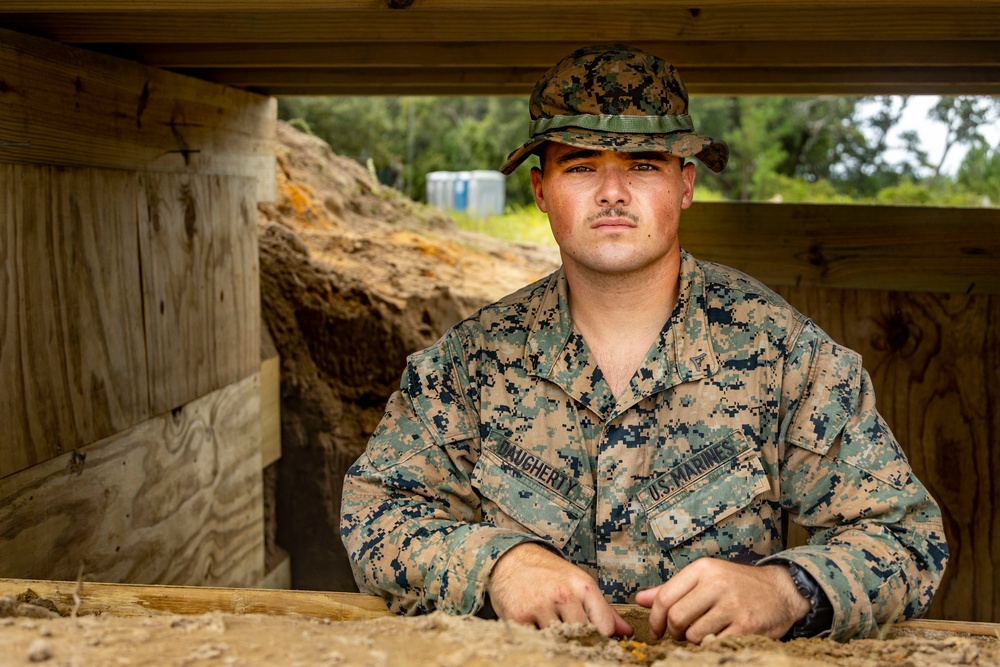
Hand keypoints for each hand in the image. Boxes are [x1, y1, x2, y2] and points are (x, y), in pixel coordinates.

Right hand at [487, 542, 632, 636]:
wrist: (512, 560)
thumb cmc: (550, 573)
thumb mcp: (579, 583)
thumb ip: (604, 610)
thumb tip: (627, 632)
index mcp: (582, 586)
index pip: (603, 627)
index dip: (601, 636)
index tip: (594, 637)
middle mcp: (563, 594)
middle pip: (581, 635)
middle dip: (576, 636)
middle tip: (567, 628)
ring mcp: (540, 605)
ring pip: (558, 639)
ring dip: (555, 636)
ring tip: (550, 621)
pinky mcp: (519, 617)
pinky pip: (536, 639)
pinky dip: (537, 635)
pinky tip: (534, 622)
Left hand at [634, 558, 809, 642]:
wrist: (782, 592)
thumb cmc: (738, 585)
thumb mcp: (705, 578)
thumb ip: (672, 589)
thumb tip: (639, 599)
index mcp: (703, 569)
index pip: (665, 597)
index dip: (655, 618)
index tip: (657, 630)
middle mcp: (717, 584)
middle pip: (677, 617)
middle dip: (673, 632)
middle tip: (679, 635)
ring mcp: (732, 605)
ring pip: (693, 634)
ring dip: (692, 641)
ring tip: (700, 634)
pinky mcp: (746, 626)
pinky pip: (714, 643)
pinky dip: (710, 645)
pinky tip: (716, 638)